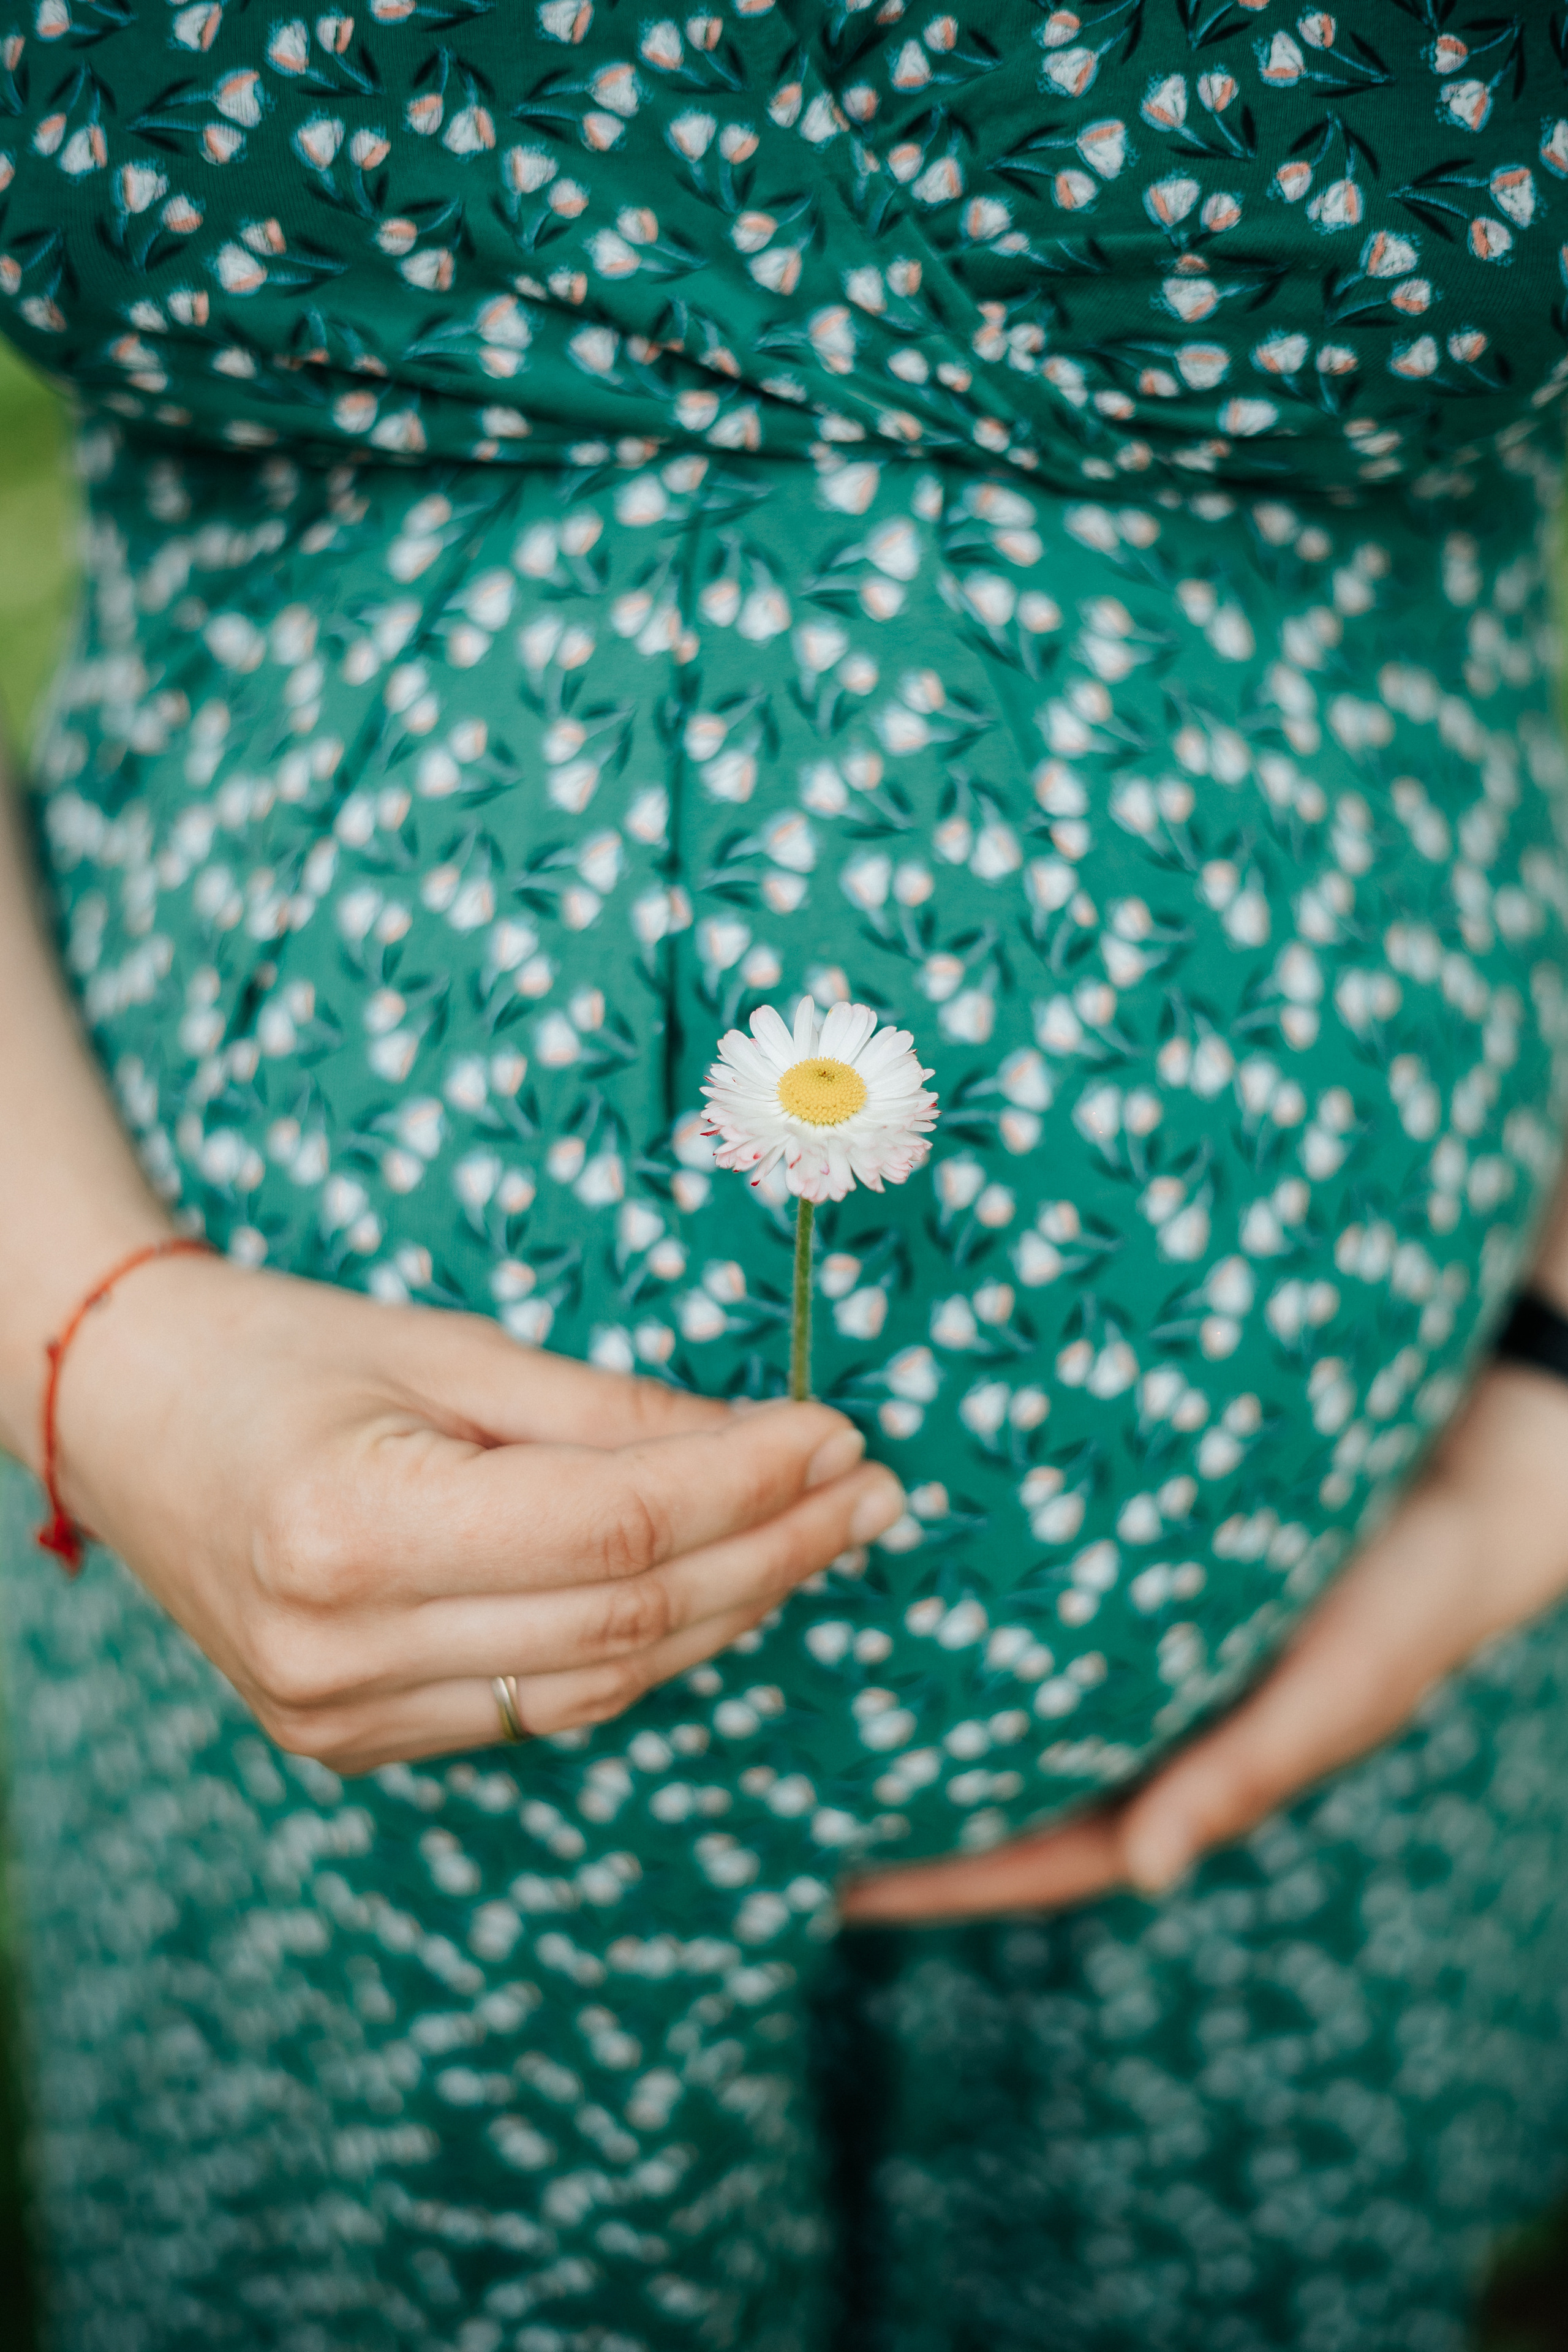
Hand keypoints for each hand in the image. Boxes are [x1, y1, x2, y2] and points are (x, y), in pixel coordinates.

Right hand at [46, 1250, 904, 1771]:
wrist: (126, 1417)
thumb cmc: (280, 1350)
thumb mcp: (446, 1348)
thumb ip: (603, 1413)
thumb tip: (768, 1448)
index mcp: (349, 1531)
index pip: (611, 1532)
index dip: (747, 1487)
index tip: (841, 1436)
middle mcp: (338, 1654)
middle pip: (621, 1624)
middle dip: (770, 1554)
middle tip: (870, 1491)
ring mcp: (339, 1720)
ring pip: (599, 1688)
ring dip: (728, 1611)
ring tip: (825, 1537)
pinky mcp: (351, 1744)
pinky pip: (541, 1709)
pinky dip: (642, 1653)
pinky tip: (716, 1590)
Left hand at [839, 1362, 1567, 1924]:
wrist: (1477, 1455)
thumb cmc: (1415, 1591)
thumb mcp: (1341, 1684)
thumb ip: (1249, 1769)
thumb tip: (1152, 1869)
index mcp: (1191, 1767)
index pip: (1050, 1846)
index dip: (950, 1878)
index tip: (840, 1889)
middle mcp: (1148, 1709)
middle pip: (1007, 1768)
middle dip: (905, 1789)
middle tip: (779, 1791)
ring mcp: (1135, 1636)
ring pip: (1011, 1683)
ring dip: (923, 1690)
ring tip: (806, 1681)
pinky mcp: (1135, 1555)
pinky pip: (1034, 1597)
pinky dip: (969, 1600)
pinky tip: (889, 1566)